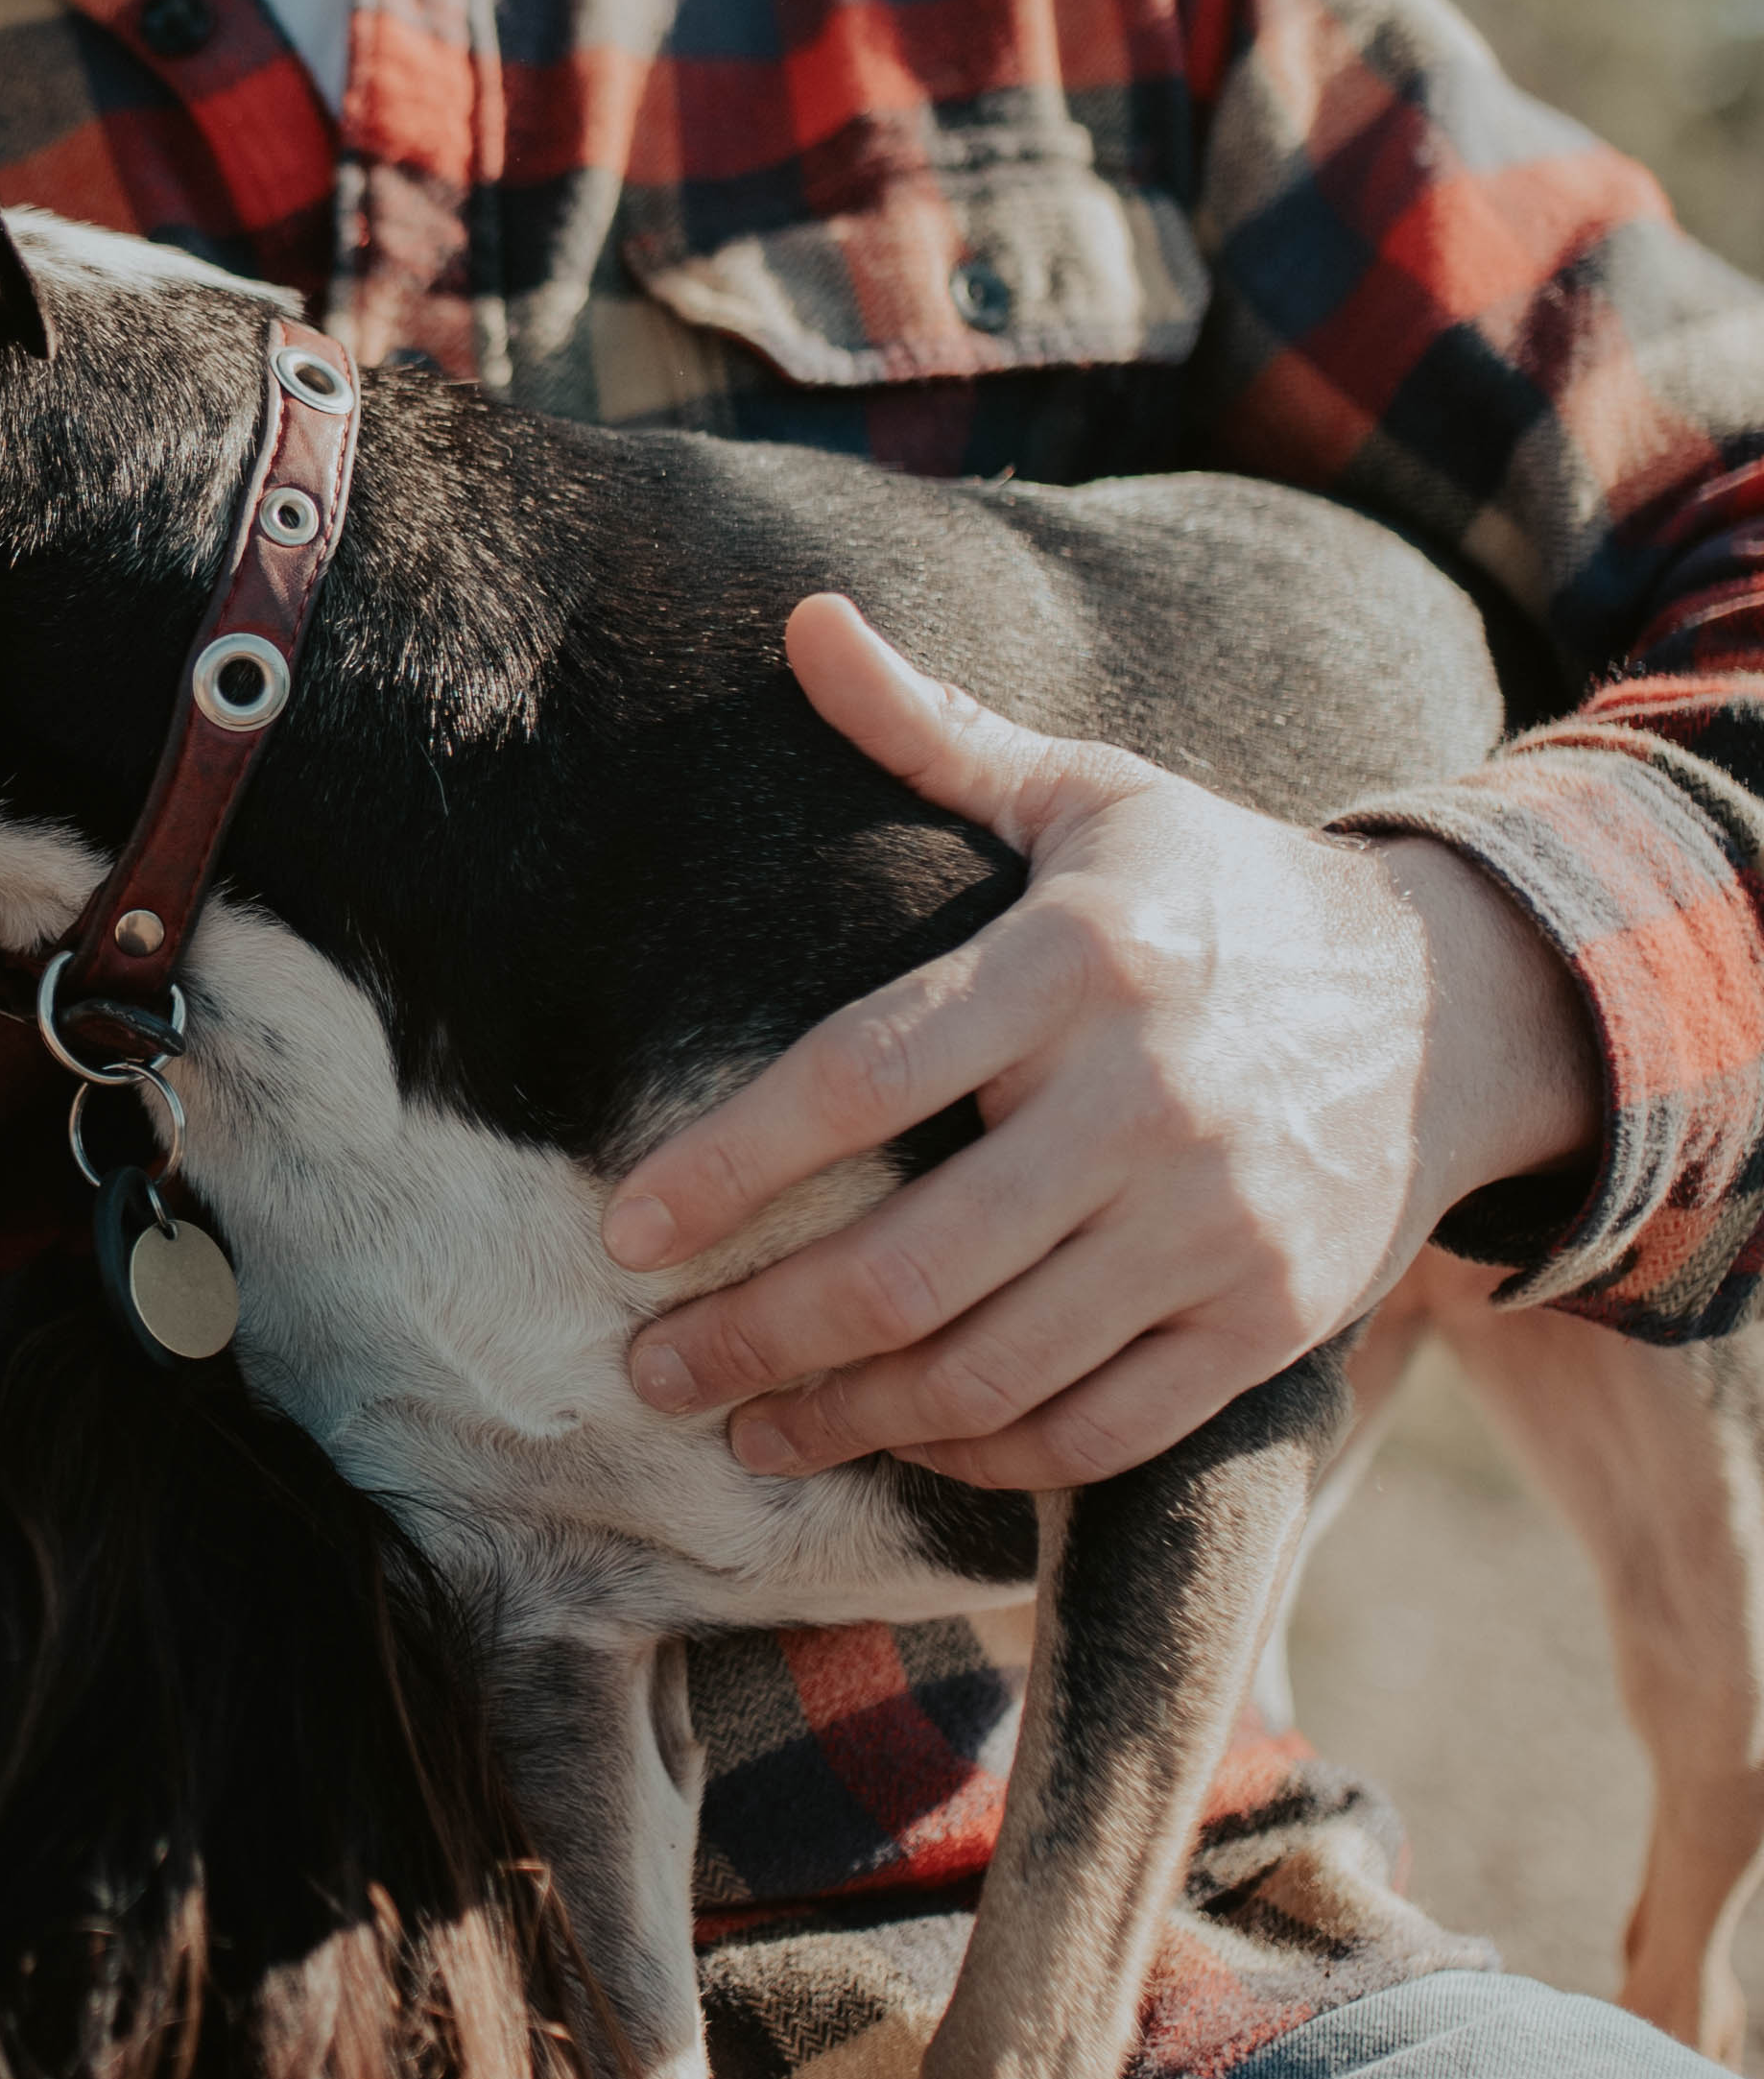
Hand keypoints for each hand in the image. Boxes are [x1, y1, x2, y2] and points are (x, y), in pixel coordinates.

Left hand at [601, 595, 1605, 1490]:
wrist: (1454, 1002)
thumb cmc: (1216, 892)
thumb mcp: (1092, 793)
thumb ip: (935, 732)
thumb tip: (805, 621)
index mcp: (1077, 960)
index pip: (858, 1076)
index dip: (728, 1165)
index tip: (624, 1230)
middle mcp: (1145, 1100)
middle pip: (905, 1264)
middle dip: (752, 1335)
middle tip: (648, 1369)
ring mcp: (1213, 1225)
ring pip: (987, 1371)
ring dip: (844, 1417)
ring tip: (746, 1427)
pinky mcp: (1266, 1319)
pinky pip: (1096, 1428)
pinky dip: (982, 1457)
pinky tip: (900, 1440)